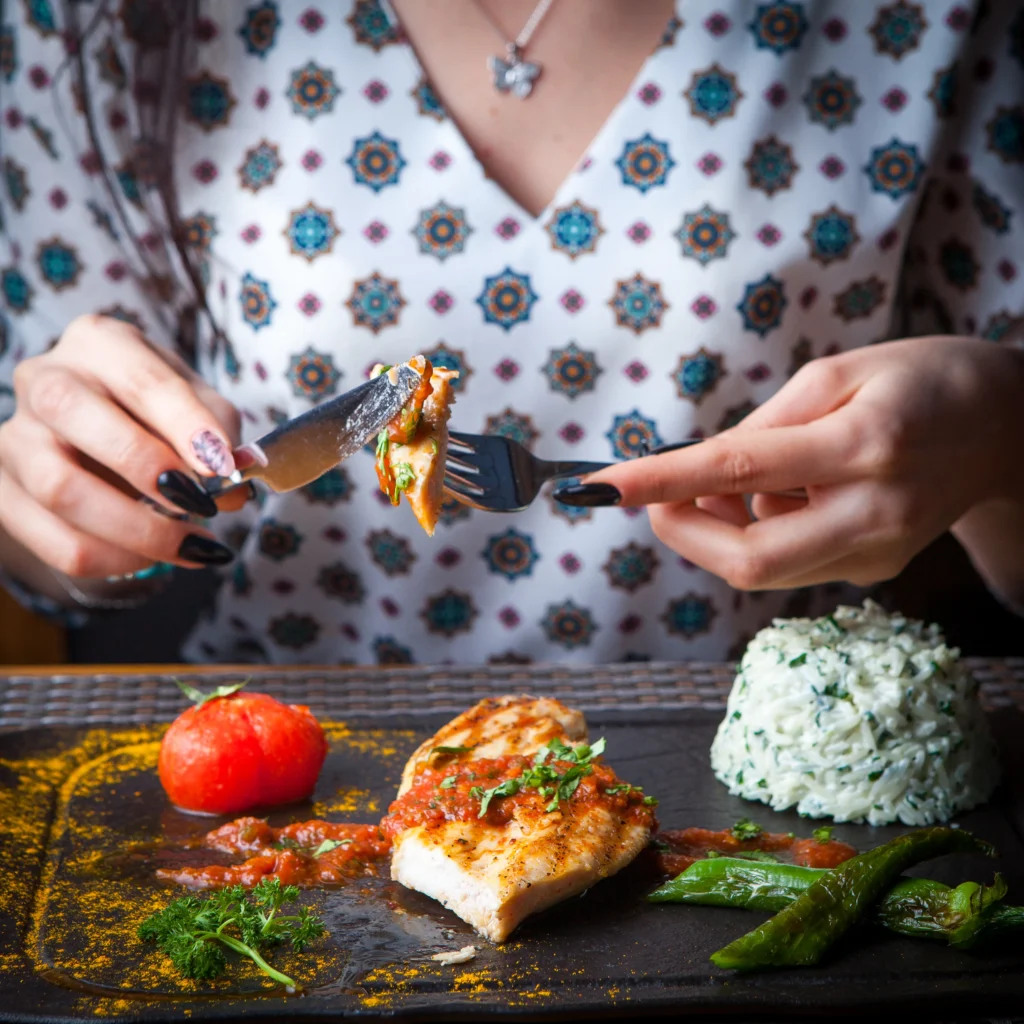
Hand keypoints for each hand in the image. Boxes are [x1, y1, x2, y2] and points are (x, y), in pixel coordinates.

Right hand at [0, 315, 242, 579]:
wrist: (99, 437)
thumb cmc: (157, 413)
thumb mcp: (196, 404)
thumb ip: (219, 435)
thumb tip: (232, 486)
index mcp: (101, 344)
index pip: (140, 378)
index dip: (185, 425)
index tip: (224, 466)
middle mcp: (45, 379)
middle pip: (73, 414)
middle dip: (147, 469)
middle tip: (203, 506)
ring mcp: (14, 436)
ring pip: (59, 488)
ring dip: (135, 528)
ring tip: (190, 546)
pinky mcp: (3, 492)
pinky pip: (53, 539)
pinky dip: (111, 559)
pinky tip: (149, 558)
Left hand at [583, 338, 1023, 589]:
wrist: (1002, 430)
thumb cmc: (919, 381)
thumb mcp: (838, 374)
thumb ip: (763, 427)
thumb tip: (696, 472)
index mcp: (866, 444)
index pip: (741, 471)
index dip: (662, 481)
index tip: (602, 485)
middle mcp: (874, 513)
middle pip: (748, 559)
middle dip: (681, 529)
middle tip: (658, 489)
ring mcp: (876, 554)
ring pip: (760, 566)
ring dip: (716, 525)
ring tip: (736, 476)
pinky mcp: (871, 571)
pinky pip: (786, 560)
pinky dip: (755, 528)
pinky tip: (782, 492)